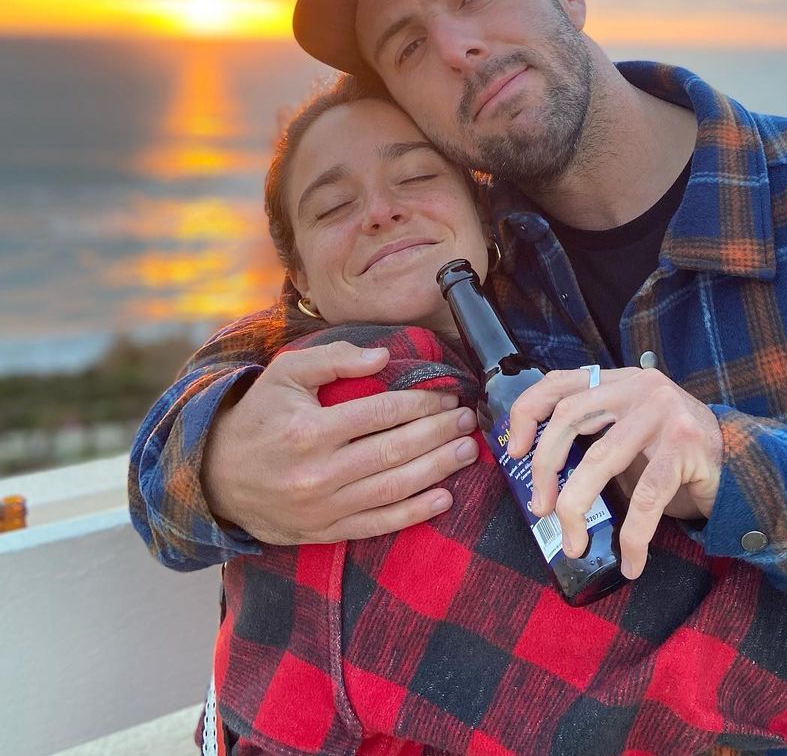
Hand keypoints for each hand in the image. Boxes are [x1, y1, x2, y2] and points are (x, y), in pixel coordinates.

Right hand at [202, 340, 478, 543]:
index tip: (447, 395)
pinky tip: (443, 498)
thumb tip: (382, 357)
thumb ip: (333, 358)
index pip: (382, 413)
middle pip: (395, 450)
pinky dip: (414, 513)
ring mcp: (322, 507)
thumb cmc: (258, 416)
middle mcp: (318, 472)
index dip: (422, 403)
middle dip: (439, 433)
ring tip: (466, 452)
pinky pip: (377, 525)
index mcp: (310, 429)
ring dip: (437, 470)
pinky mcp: (323, 532)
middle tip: (468, 420)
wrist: (216, 477)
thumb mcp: (286, 374)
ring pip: (393, 488)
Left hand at [506, 365, 722, 577]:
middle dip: (544, 468)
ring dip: (577, 507)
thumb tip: (542, 480)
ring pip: (599, 460)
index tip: (512, 451)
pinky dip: (633, 538)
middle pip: (569, 419)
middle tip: (541, 508)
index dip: (527, 413)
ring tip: (572, 543)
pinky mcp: (685, 447)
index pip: (560, 384)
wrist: (743, 465)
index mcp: (620, 382)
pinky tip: (632, 563)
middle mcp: (639, 388)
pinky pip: (646, 499)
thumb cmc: (676, 456)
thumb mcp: (632, 432)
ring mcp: (663, 414)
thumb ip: (595, 436)